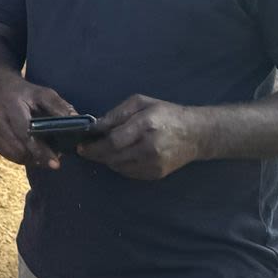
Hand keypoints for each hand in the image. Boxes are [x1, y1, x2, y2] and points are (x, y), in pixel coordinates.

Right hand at [0, 78, 78, 170]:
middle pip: (20, 150)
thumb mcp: (45, 93)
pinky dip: (24, 156)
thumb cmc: (27, 94)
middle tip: (56, 155)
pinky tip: (31, 147)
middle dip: (40, 156)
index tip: (55, 163)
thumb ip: (59, 107)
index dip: (40, 150)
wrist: (0, 91)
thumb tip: (76, 121)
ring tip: (45, 150)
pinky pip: (11, 157)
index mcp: (10, 106)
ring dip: (33, 158)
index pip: (25, 134)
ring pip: (16, 156)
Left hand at [81, 95, 202, 179]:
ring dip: (106, 160)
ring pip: (119, 167)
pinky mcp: (157, 174)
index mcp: (146, 125)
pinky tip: (119, 156)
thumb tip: (94, 127)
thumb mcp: (141, 103)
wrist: (196, 134)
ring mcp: (155, 164)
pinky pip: (129, 173)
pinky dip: (119, 166)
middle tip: (85, 150)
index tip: (81, 144)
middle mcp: (150, 147)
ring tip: (102, 151)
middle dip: (96, 154)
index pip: (113, 141)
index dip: (94, 145)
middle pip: (114, 157)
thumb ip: (116, 114)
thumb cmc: (166, 113)